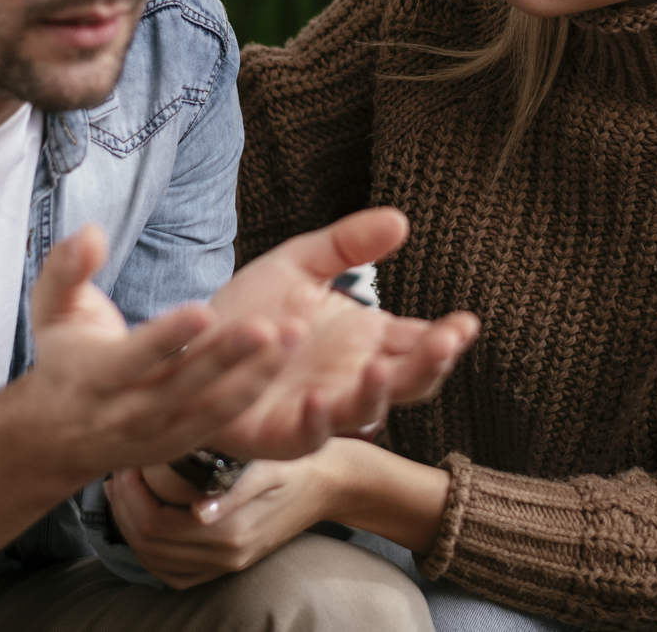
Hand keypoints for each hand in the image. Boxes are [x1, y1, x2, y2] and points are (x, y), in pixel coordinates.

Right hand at [18, 224, 297, 481]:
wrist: (58, 436)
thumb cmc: (63, 356)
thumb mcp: (52, 309)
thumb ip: (67, 268)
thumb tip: (92, 232)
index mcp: (97, 376)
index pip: (135, 358)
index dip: (168, 337)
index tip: (204, 310)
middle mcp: (128, 412)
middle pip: (182, 386)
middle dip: (225, 357)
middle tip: (266, 326)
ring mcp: (158, 433)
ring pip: (211, 408)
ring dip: (254, 377)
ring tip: (291, 339)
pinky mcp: (181, 443)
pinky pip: (221, 423)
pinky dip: (253, 396)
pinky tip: (283, 362)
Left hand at [105, 451, 343, 588]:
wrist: (329, 482)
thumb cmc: (295, 462)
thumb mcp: (265, 465)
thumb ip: (231, 490)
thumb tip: (198, 511)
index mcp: (231, 531)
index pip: (155, 525)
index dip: (130, 495)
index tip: (127, 461)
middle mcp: (226, 556)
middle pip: (149, 545)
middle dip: (124, 507)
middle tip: (119, 470)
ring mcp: (226, 564)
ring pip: (155, 561)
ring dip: (131, 525)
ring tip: (124, 489)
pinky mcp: (227, 564)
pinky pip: (174, 573)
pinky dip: (149, 549)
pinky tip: (142, 518)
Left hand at [204, 208, 480, 458]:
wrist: (190, 344)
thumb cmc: (251, 310)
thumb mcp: (299, 264)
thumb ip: (347, 244)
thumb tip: (401, 219)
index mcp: (363, 341)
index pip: (418, 342)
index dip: (446, 337)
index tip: (466, 322)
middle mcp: (348, 379)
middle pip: (406, 382)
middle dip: (430, 364)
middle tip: (447, 340)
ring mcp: (317, 409)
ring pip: (362, 413)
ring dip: (375, 392)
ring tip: (380, 363)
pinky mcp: (274, 433)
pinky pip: (303, 437)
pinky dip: (316, 422)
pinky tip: (320, 399)